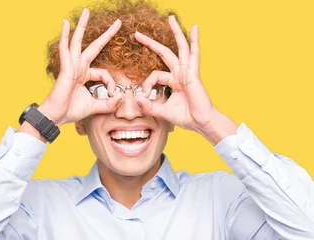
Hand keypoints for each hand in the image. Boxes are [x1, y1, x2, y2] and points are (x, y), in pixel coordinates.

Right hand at [39, 9, 123, 126]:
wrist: (56, 116)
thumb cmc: (71, 111)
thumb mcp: (95, 106)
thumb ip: (108, 104)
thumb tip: (120, 98)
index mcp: (85, 75)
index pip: (104, 73)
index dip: (111, 83)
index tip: (112, 94)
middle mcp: (79, 67)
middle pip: (94, 46)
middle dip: (106, 34)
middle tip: (117, 22)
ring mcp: (71, 66)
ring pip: (78, 41)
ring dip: (82, 26)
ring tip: (86, 12)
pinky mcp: (65, 67)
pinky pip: (65, 48)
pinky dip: (64, 35)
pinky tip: (65, 23)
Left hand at [134, 16, 235, 143]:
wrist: (200, 122)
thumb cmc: (186, 117)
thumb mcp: (162, 112)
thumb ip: (149, 107)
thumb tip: (138, 100)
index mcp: (173, 81)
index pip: (154, 75)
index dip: (146, 84)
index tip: (144, 96)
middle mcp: (180, 73)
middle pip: (164, 52)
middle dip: (151, 43)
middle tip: (137, 34)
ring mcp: (187, 71)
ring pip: (180, 47)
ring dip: (175, 32)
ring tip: (170, 18)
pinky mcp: (193, 73)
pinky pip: (194, 54)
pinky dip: (194, 40)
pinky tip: (195, 28)